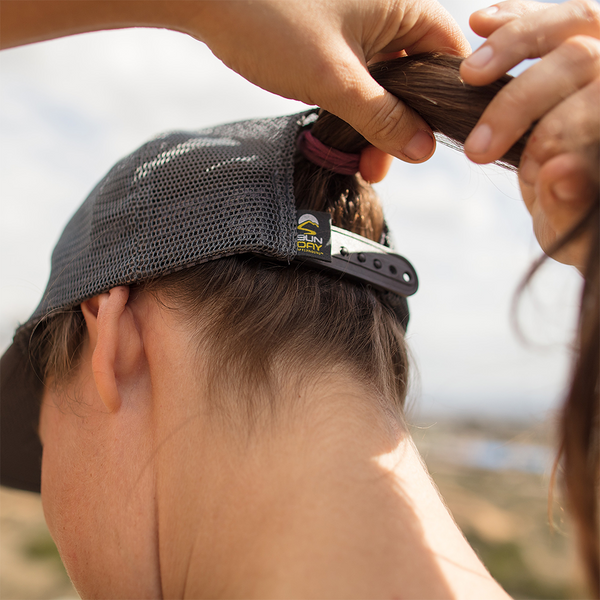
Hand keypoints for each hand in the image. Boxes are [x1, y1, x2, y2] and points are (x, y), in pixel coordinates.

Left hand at [0, 0, 469, 165]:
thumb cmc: (271, 23)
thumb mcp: (335, 81)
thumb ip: (383, 118)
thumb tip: (422, 150)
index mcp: (402, 8)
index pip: (449, 58)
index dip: (447, 104)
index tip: (432, 143)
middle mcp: (386, 15)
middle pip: (415, 79)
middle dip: (402, 127)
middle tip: (382, 166)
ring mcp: (358, 30)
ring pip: (384, 87)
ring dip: (375, 127)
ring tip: (362, 165)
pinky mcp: (333, 43)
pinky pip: (358, 83)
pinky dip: (354, 113)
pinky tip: (345, 142)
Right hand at [460, 0, 599, 267]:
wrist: (584, 205)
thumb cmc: (583, 223)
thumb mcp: (576, 233)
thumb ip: (572, 208)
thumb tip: (561, 171)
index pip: (596, 105)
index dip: (556, 136)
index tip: (529, 174)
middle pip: (581, 57)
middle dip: (517, 104)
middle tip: (478, 150)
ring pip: (574, 20)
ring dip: (513, 45)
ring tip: (471, 74)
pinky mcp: (586, 45)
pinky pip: (557, 17)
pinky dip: (517, 19)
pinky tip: (482, 23)